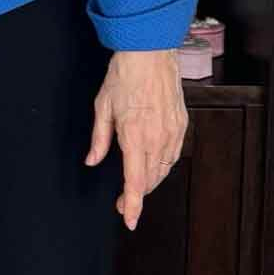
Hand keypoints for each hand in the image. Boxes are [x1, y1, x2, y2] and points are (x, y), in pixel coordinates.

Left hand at [85, 48, 187, 230]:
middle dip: (137, 196)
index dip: (132, 205)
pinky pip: (173, 155)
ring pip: (163, 170)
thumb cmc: (124, 76)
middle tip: (123, 203)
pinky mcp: (181, 126)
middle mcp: (157, 139)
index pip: (135, 181)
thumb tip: (92, 161)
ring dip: (150, 182)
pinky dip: (163, 166)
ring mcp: (172, 133)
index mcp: (135, 136)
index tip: (129, 221)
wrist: (150, 53)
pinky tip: (154, 166)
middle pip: (150, 180)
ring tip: (136, 187)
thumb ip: (99, 139)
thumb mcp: (102, 107)